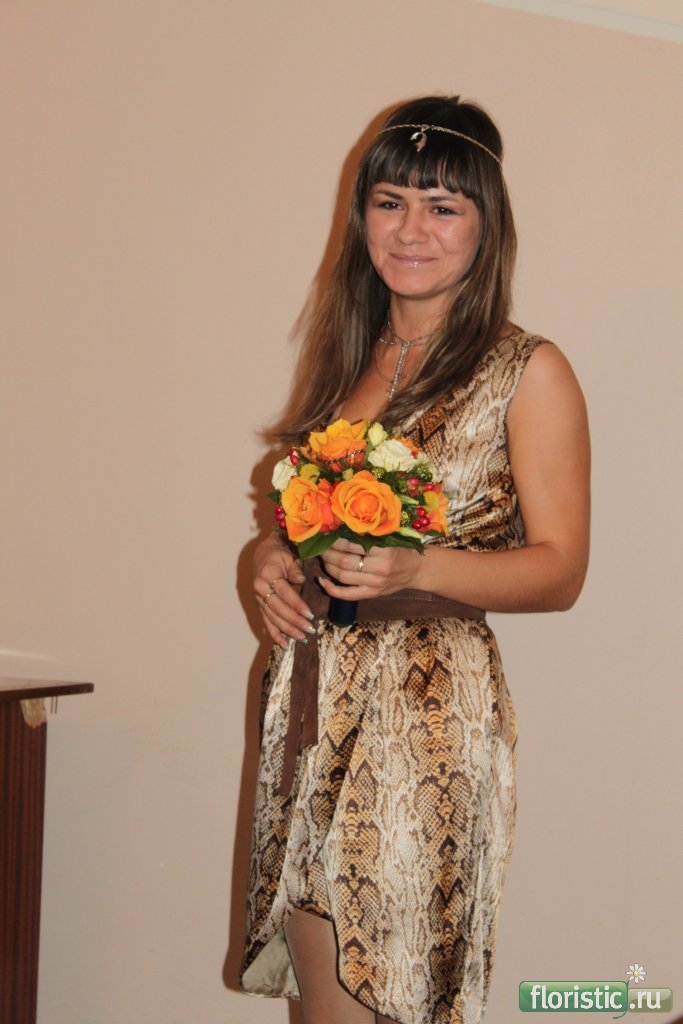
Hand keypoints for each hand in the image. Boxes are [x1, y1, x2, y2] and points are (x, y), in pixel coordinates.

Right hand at [252, 534, 316, 649]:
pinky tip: (285, 645)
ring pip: (272, 618)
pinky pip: (266, 622)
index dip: (297, 604)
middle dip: (294, 621)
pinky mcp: (259, 606)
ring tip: (302, 638)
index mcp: (267, 574)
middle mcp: (259, 588)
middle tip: (310, 630)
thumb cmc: (279, 554)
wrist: (263, 554)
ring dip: (287, 630)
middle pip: (277, 609)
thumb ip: (295, 568)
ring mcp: (258, 598)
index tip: (310, 614)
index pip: (284, 593)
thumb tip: (301, 580)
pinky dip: (275, 634)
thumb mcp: (289, 556)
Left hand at [320, 538, 423, 600]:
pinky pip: (347, 595)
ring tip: (323, 558)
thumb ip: (368, 534)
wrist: (417, 569)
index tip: (326, 534)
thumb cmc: (400, 548)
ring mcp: (375, 584)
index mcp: (383, 549)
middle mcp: (379, 567)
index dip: (334, 540)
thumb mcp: (388, 537)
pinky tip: (322, 581)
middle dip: (327, 553)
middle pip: (344, 561)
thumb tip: (339, 526)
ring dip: (328, 567)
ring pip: (343, 576)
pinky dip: (331, 589)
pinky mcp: (372, 594)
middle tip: (320, 546)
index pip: (351, 544)